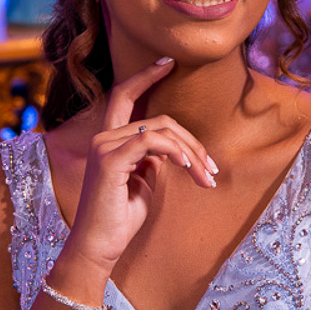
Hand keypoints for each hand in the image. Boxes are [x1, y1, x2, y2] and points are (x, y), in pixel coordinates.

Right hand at [65, 58, 217, 275]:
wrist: (99, 247)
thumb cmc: (120, 219)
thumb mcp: (142, 182)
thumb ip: (152, 159)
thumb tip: (172, 149)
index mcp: (109, 140)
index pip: (125, 96)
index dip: (145, 76)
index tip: (169, 62)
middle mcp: (103, 138)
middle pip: (158, 119)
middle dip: (191, 140)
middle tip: (211, 168)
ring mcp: (104, 146)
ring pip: (160, 129)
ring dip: (191, 152)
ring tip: (206, 177)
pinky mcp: (110, 160)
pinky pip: (152, 142)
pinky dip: (177, 152)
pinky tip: (189, 169)